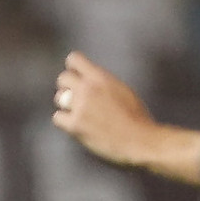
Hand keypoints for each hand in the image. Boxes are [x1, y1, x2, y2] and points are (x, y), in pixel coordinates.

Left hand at [52, 51, 161, 167]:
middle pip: (63, 79)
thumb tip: (85, 79)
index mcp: (101, 77)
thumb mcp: (122, 90)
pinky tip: (78, 126)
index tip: (78, 76)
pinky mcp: (75, 125)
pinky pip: (58, 117)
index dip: (73, 68)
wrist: (141, 140)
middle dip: (67, 87)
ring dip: (67, 105)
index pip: (74, 60)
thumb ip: (102, 83)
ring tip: (82, 114)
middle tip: (77, 98)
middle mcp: (88, 89)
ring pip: (59, 98)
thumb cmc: (136, 118)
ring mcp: (80, 106)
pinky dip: (65, 122)